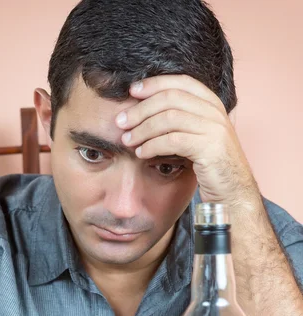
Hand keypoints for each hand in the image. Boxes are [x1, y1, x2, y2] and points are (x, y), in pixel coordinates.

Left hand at [116, 75, 260, 207]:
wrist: (234, 192)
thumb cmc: (211, 167)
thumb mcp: (198, 137)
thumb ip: (181, 121)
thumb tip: (145, 111)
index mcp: (212, 104)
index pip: (180, 82)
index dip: (154, 84)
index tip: (131, 92)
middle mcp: (215, 112)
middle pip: (170, 98)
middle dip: (141, 109)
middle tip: (121, 122)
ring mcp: (215, 128)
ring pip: (169, 118)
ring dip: (143, 129)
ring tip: (127, 140)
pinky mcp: (210, 148)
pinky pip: (173, 140)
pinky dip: (153, 145)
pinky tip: (141, 153)